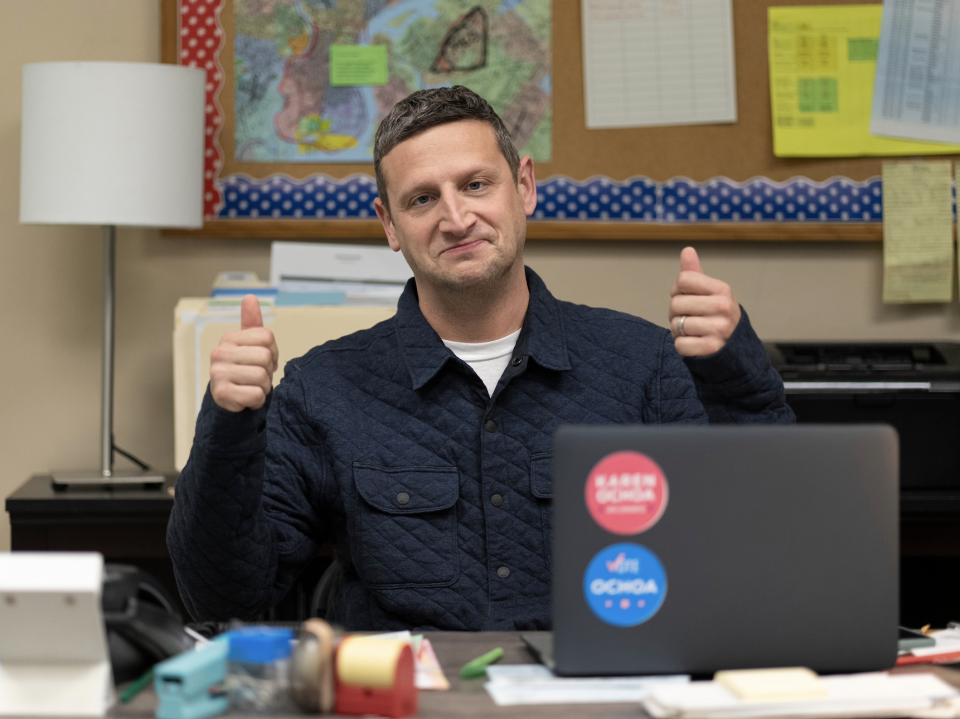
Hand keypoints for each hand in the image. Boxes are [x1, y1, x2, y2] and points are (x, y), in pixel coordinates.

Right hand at [209, 295, 278, 411]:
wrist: (229, 399)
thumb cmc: (243, 369)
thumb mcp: (249, 345)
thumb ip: (251, 322)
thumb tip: (250, 297)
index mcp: (229, 339)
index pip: (267, 336)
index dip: (273, 351)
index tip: (264, 360)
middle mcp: (220, 353)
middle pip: (265, 356)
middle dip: (268, 370)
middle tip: (257, 376)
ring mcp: (218, 373)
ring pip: (262, 376)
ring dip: (264, 386)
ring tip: (252, 386)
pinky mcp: (222, 393)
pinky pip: (256, 395)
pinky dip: (258, 400)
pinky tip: (247, 398)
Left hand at [669, 247, 741, 357]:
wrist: (735, 346)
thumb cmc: (715, 314)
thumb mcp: (709, 292)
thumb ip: (695, 273)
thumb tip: (687, 250)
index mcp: (722, 289)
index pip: (683, 279)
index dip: (677, 290)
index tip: (685, 297)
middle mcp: (723, 307)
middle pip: (675, 304)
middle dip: (675, 313)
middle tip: (688, 317)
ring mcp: (719, 328)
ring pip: (677, 325)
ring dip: (678, 331)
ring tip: (693, 331)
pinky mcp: (712, 348)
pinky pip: (680, 345)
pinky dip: (683, 346)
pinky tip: (695, 343)